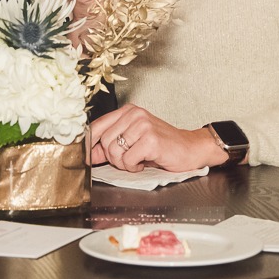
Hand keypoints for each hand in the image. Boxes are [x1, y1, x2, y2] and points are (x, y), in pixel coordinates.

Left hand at [88, 104, 222, 172]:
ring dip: (125, 164)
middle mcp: (134, 114)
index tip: (88, 157)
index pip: (96, 126)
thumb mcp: (133, 141)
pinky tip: (146, 162)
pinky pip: (128, 160)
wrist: (190, 148)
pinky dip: (134, 167)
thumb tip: (89, 154)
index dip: (90, 144)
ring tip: (138, 160)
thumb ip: (111, 145)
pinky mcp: (151, 139)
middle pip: (104, 142)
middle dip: (113, 158)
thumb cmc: (162, 145)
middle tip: (129, 160)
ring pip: (115, 152)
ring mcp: (143, 125)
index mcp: (128, 111)